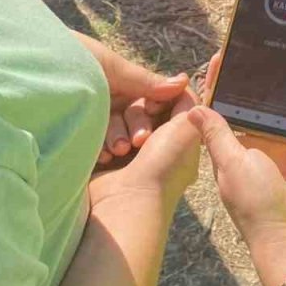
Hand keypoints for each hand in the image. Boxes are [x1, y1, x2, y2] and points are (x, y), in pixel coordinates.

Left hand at [76, 33, 190, 164]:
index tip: (149, 131)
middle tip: (130, 143)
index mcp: (119, 82)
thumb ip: (143, 79)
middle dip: (132, 131)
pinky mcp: (72, 130)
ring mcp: (89, 115)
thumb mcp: (108, 65)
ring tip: (111, 150)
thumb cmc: (67, 54)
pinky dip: (96, 149)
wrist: (24, 59)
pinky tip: (97, 156)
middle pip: (131, 121)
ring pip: (112, 135)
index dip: (148, 116)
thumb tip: (182, 83)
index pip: (145, 103)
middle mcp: (107, 99)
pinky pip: (91, 142)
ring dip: (114, 142)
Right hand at [90, 97, 202, 212]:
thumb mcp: (185, 128)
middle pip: (135, 107)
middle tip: (140, 140)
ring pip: (114, 117)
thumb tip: (182, 82)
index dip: (154, 99)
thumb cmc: (161, 167)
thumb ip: (188, 101)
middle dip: (135, 118)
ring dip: (116, 131)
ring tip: (120, 151)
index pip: (159, 102)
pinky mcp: (102, 156)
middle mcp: (151, 143)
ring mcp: (125, 151)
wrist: (125, 202)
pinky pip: (97, 131)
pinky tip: (106, 156)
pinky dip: (100, 140)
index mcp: (174, 136)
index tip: (152, 105)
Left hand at [190, 53, 285, 247]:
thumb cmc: (254, 205)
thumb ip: (217, 134)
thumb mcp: (230, 164)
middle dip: (262, 83)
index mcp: (232, 150)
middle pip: (260, 108)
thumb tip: (193, 108)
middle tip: (265, 51)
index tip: (221, 57)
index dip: (221, 85)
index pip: (223, 110)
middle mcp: (259, 148)